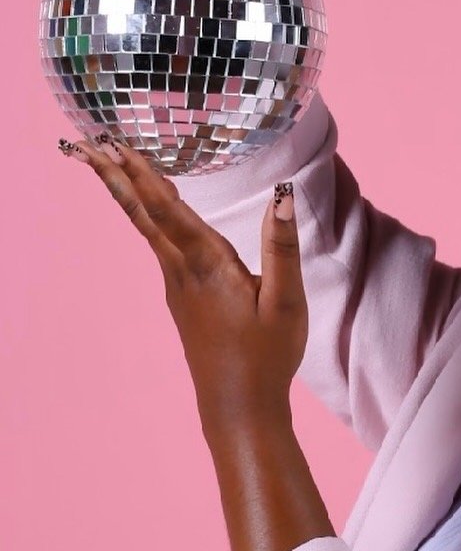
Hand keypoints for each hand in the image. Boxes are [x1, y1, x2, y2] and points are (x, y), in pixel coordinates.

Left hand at [60, 135, 307, 429]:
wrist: (239, 407)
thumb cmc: (267, 356)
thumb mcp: (286, 302)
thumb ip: (282, 247)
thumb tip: (283, 197)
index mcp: (207, 267)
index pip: (167, 210)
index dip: (141, 174)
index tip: (113, 143)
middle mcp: (183, 272)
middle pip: (143, 215)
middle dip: (114, 177)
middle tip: (84, 144)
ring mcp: (178, 287)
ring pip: (148, 229)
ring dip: (129, 193)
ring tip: (110, 165)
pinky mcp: (183, 298)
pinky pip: (160, 245)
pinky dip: (149, 216)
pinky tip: (155, 212)